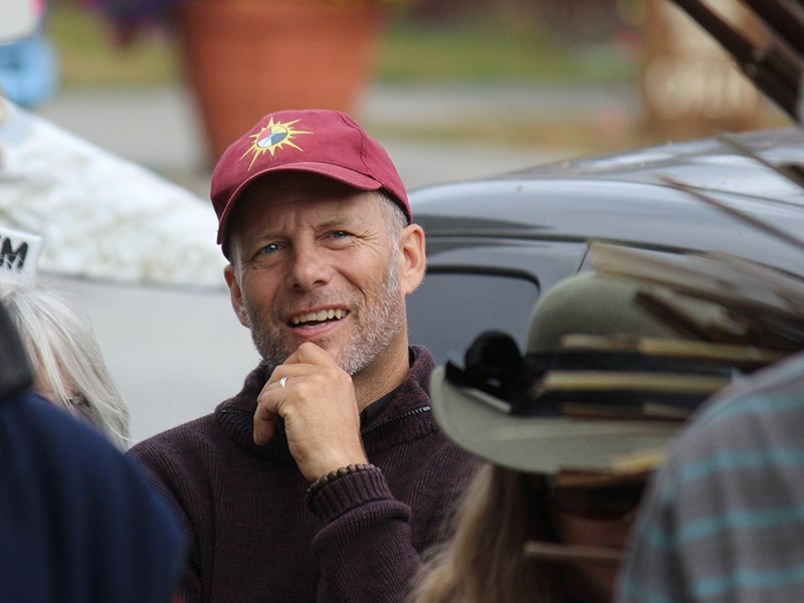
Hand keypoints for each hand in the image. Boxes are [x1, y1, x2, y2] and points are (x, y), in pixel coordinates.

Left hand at [254, 342, 368, 480]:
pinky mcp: (295, 398)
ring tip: (267, 427)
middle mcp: (328, 375)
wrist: (341, 465)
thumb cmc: (338, 449)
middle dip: (273, 386)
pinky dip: (260, 420)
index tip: (283, 385)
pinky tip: (264, 436)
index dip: (290, 364)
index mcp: (340, 377)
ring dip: (265, 407)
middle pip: (286, 365)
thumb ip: (321, 392)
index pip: (309, 351)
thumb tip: (291, 388)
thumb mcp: (337, 409)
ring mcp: (312, 384)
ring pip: (273, 384)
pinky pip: (265, 403)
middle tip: (270, 407)